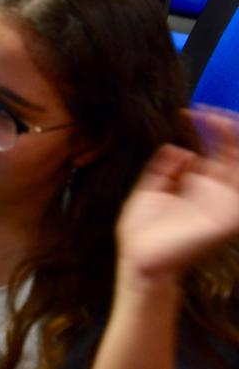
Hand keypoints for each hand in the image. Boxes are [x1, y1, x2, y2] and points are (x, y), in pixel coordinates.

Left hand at [115, 108, 238, 289]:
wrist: (140, 259)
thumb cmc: (144, 232)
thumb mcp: (150, 190)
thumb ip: (165, 169)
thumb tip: (179, 148)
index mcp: (197, 188)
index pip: (210, 154)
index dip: (204, 132)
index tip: (190, 112)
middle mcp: (214, 195)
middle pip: (228, 157)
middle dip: (224, 131)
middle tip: (211, 109)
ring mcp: (222, 205)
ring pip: (237, 166)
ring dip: (233, 141)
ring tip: (221, 117)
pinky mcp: (226, 217)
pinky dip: (236, 163)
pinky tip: (228, 143)